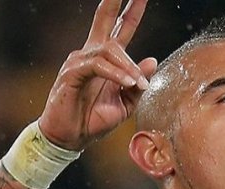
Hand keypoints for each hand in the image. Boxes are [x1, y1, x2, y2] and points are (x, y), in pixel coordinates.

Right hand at [38, 0, 157, 150]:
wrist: (71, 138)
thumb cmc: (94, 120)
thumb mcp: (126, 105)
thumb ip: (139, 84)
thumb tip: (153, 60)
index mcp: (105, 60)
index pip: (119, 29)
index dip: (130, 11)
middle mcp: (91, 54)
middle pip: (104, 20)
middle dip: (116, 3)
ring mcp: (79, 61)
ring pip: (109, 51)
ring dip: (128, 68)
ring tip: (139, 85)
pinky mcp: (71, 73)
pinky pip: (98, 66)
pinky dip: (115, 74)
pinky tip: (127, 83)